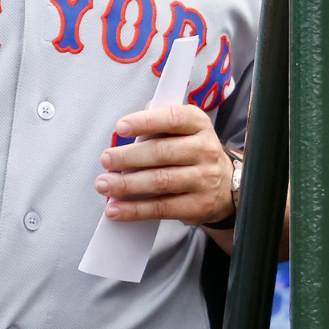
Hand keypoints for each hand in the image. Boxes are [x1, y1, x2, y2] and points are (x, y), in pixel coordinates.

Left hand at [97, 103, 233, 224]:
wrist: (224, 185)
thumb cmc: (190, 152)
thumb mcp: (181, 129)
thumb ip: (156, 122)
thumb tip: (128, 125)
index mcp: (198, 124)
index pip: (172, 118)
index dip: (145, 122)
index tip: (120, 127)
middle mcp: (205, 150)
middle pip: (161, 152)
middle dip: (128, 157)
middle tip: (106, 160)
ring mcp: (204, 179)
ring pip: (160, 181)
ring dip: (127, 184)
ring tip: (104, 184)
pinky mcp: (199, 205)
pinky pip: (162, 208)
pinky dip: (135, 209)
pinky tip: (116, 209)